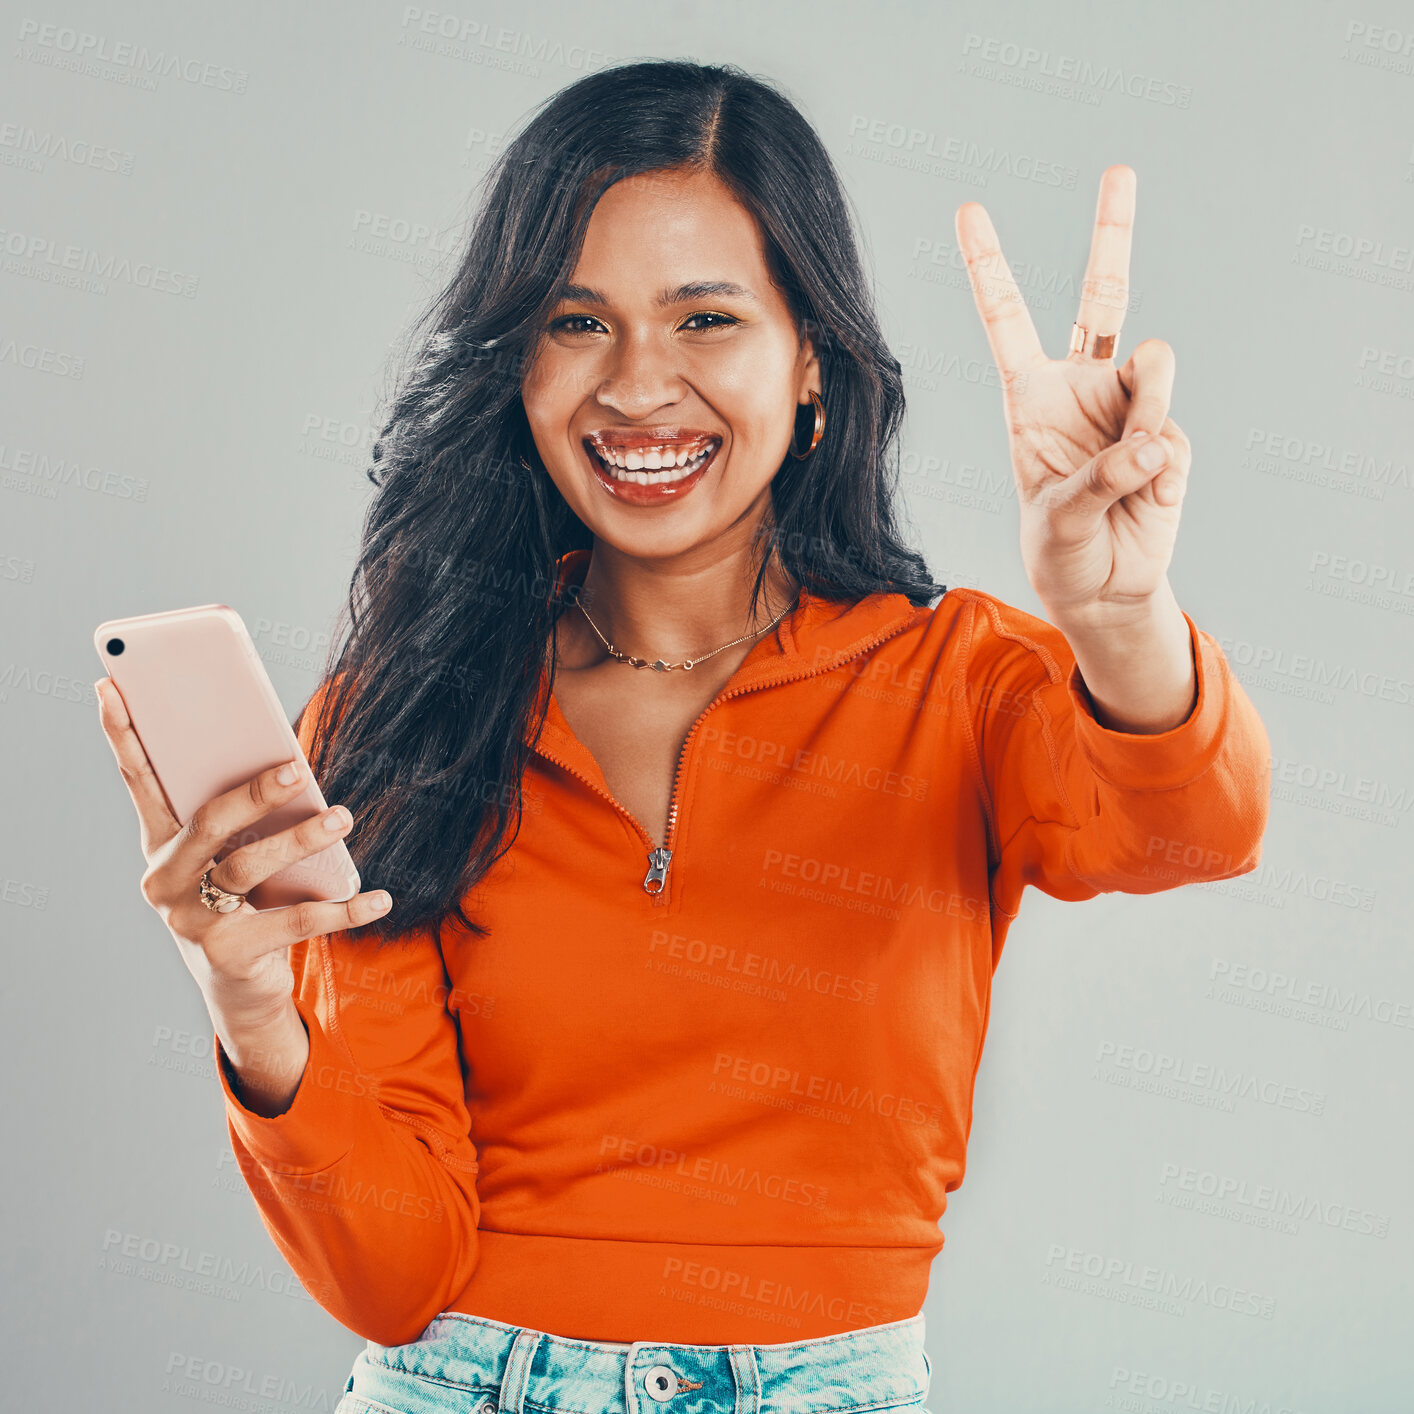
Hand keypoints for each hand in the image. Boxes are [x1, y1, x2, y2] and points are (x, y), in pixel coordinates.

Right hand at [94, 675, 392, 1033]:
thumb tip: (288, 762)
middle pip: (208, 822)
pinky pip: (294, 922)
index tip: (111, 684)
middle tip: (298, 767)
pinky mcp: (229, 953)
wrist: (238, 990)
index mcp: (160, 844)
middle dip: (254, 791)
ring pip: (249, 867)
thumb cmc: (240, 902)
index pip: (139, 781)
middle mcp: (165, 879)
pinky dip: (342, 909)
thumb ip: (243, 815)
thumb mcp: (233, 856)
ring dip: (301, 839)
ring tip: (343, 817)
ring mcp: (192, 920)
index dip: (123, 735)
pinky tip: (379, 898)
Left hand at [956, 164, 1190, 630]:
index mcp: (1031, 396)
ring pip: (1154, 363)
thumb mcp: (1058, 519)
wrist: (1105, 588)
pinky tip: (1150, 493)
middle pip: (1104, 295)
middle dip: (1112, 232)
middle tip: (1120, 170)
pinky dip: (1163, 463)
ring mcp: (1129, 405)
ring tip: (1137, 463)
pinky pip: (1174, 427)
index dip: (989, 265)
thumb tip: (1153, 443)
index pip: (1008, 319)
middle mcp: (1082, 387)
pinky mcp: (1170, 433)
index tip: (969, 210)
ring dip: (1148, 407)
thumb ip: (1100, 477)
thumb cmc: (1060, 551)